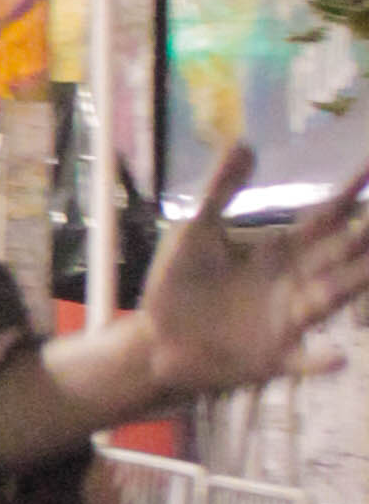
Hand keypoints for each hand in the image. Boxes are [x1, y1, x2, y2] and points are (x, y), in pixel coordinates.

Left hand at [137, 144, 368, 401]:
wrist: (155, 340)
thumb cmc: (178, 285)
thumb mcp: (195, 232)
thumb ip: (220, 191)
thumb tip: (246, 142)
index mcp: (282, 250)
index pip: (327, 217)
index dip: (351, 192)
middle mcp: (296, 281)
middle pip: (343, 253)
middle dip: (367, 236)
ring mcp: (289, 319)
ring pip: (333, 298)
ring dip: (357, 284)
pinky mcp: (273, 357)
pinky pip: (302, 360)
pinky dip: (320, 360)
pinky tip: (338, 356)